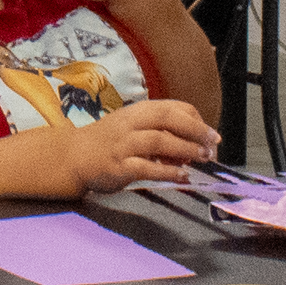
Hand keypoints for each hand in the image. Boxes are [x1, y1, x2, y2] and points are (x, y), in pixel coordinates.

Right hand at [66, 99, 219, 191]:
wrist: (72, 156)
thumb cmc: (109, 141)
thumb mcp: (134, 126)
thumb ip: (162, 132)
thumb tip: (195, 146)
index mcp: (139, 111)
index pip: (175, 108)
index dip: (197, 121)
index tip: (211, 135)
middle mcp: (131, 124)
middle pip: (169, 119)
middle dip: (196, 130)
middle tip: (213, 144)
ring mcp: (123, 145)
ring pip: (160, 142)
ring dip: (185, 150)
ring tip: (202, 159)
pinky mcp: (117, 167)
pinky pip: (147, 168)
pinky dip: (167, 172)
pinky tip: (182, 176)